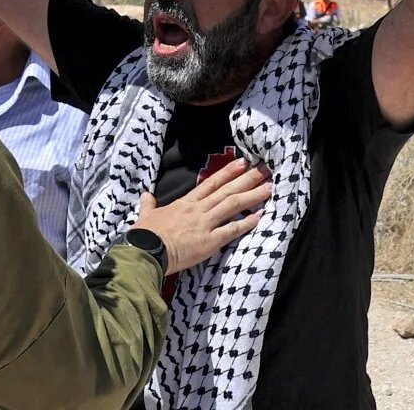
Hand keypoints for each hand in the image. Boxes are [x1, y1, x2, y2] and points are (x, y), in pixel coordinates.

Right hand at [129, 159, 271, 274]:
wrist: (146, 251)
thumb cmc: (145, 234)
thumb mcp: (146, 216)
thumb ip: (148, 204)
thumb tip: (145, 195)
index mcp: (185, 203)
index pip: (210, 183)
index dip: (227, 172)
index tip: (242, 163)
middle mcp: (198, 210)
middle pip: (226, 190)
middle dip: (247, 179)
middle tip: (264, 169)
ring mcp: (205, 224)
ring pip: (232, 205)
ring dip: (252, 195)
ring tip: (269, 187)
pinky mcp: (209, 242)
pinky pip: (231, 230)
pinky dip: (246, 222)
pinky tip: (260, 216)